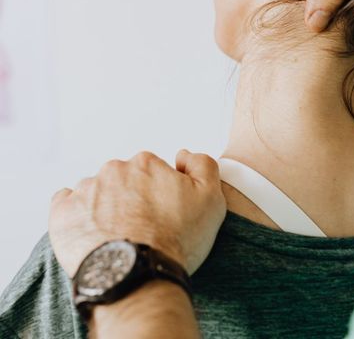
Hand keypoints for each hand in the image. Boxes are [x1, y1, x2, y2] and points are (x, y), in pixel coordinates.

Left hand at [49, 150, 225, 276]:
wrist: (138, 277)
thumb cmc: (176, 239)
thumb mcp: (211, 198)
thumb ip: (203, 165)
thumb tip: (182, 155)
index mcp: (146, 163)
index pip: (151, 171)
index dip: (159, 193)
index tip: (162, 214)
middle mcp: (114, 170)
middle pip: (123, 180)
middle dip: (130, 198)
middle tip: (141, 227)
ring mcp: (86, 191)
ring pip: (96, 192)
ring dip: (104, 207)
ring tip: (116, 235)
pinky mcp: (62, 214)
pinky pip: (66, 203)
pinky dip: (76, 213)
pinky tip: (90, 230)